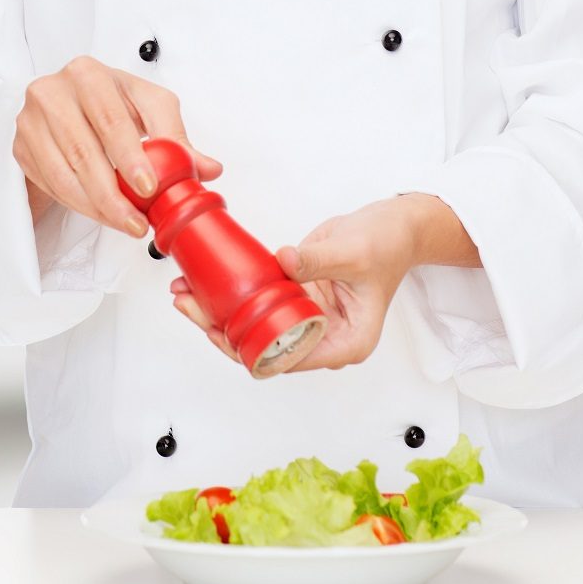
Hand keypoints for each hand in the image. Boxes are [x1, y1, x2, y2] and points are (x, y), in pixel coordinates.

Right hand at [14, 57, 222, 237]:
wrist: (70, 105)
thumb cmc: (113, 102)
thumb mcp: (149, 108)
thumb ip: (177, 137)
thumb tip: (209, 169)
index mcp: (89, 74)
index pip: (112, 120)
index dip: (131, 157)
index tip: (150, 188)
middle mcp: (53, 91)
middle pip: (84, 151)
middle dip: (114, 193)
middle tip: (137, 220)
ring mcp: (30, 120)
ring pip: (65, 173)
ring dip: (97, 206)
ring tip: (126, 223)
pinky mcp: (21, 146)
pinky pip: (51, 184)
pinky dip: (79, 205)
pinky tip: (102, 214)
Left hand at [169, 197, 424, 373]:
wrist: (396, 224)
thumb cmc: (388, 242)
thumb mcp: (354, 252)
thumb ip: (318, 260)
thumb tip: (283, 261)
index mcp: (345, 343)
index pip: (288, 360)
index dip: (250, 349)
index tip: (220, 328)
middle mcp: (324, 340)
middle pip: (263, 348)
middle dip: (223, 331)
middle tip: (190, 305)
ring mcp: (308, 320)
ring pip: (254, 330)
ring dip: (219, 314)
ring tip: (186, 294)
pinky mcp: (298, 300)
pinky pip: (259, 306)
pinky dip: (232, 296)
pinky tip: (204, 284)